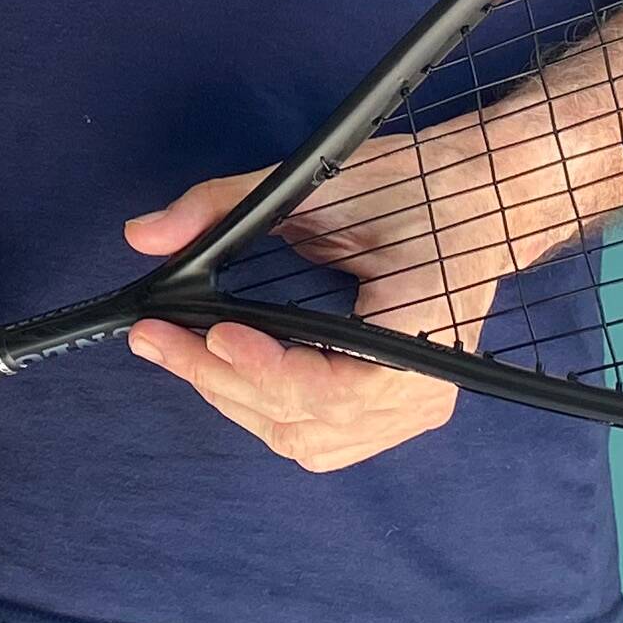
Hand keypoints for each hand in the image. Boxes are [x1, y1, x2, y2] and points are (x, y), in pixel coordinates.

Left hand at [116, 131, 530, 473]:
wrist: (480, 204)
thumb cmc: (413, 185)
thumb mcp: (321, 181)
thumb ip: (226, 205)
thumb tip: (141, 235)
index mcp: (424, 329)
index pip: (338, 386)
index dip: (269, 370)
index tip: (212, 334)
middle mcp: (424, 388)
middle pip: (307, 420)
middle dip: (220, 379)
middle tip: (153, 337)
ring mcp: (415, 410)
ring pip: (306, 441)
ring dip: (235, 400)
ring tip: (178, 352)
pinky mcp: (399, 414)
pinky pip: (322, 439)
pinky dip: (266, 410)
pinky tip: (225, 372)